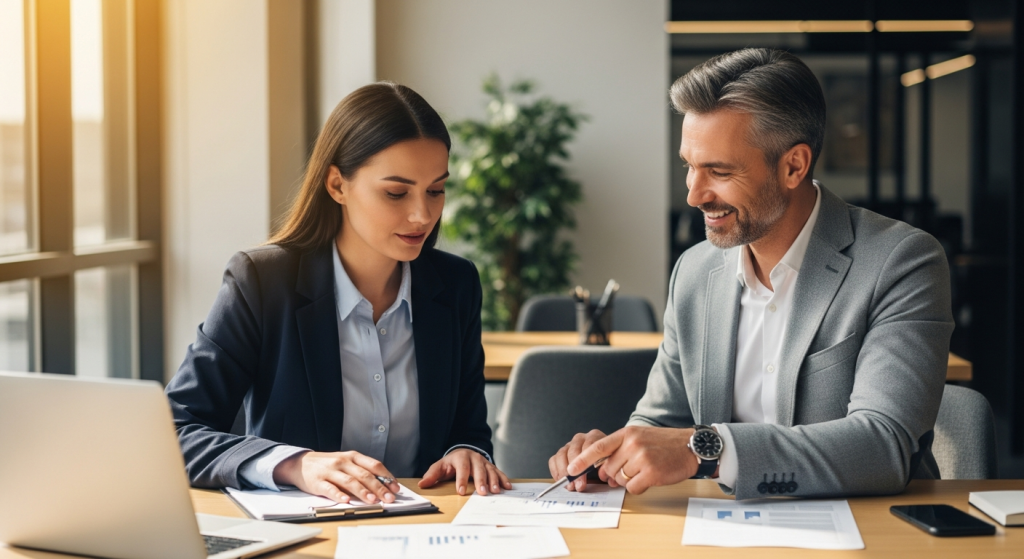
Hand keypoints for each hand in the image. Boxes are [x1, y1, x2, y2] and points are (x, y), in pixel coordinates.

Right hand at [272, 450, 400, 503]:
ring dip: (362, 492)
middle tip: (389, 498)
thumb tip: (383, 485)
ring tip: (373, 500)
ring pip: (350, 481)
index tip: (396, 488)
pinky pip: (329, 489)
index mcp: (353, 456)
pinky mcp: (317, 481)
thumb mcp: (346, 463)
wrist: (300, 463)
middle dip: (379, 487)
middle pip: (364, 475)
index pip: (374, 465)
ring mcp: (330, 471)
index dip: (386, 477)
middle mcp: (343, 461)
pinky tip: (346, 501)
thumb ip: (362, 471)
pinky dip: (338, 495)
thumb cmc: (328, 464)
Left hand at [418, 448, 511, 495]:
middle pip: (478, 469)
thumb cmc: (450, 463)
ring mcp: (484, 462)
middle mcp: (474, 458)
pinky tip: (507, 487)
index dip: (461, 480)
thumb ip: (432, 475)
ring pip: (490, 470)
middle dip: (481, 481)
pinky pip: (498, 472)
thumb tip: (422, 484)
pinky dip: (503, 479)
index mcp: (460, 457)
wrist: (463, 453)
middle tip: (482, 492)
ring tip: (496, 491)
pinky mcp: (491, 466)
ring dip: (494, 481)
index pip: (461, 468)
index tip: (461, 492)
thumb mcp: (439, 467)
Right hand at [548, 429, 606, 491]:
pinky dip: (555, 471)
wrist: (602, 460)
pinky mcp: (561, 452)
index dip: (585, 461)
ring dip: (564, 472)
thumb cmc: (606, 462)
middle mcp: (581, 438)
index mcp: (595, 436)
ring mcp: (570, 444)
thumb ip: (610, 469)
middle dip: (574, 470)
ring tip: (569, 485)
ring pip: (562, 454)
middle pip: (573, 450)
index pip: (590, 445)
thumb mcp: (611, 463)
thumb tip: (609, 479)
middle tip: (576, 484)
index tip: (581, 474)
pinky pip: (553, 460)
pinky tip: (561, 480)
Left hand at [568, 426, 699, 494]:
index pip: (598, 447)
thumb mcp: (639, 438)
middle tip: (631, 469)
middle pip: (608, 469)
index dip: (582, 460)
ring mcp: (642, 458)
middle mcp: (632, 444)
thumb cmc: (664, 444)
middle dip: (615, 474)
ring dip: (629, 480)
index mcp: (626, 434)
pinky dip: (639, 487)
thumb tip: (603, 471)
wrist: (690, 446)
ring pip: (620, 480)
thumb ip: (619, 450)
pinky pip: (633, 488)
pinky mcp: (651, 472)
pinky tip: (651, 477)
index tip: (570, 469)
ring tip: (645, 470)